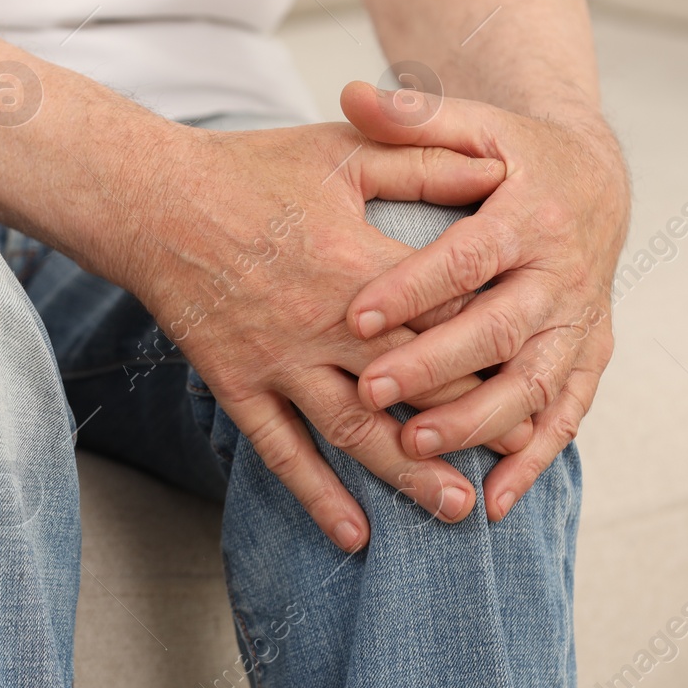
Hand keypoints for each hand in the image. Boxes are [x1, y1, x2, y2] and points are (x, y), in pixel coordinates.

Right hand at [120, 120, 517, 551]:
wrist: (151, 201)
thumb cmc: (252, 168)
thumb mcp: (345, 152)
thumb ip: (424, 160)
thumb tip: (497, 170)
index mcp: (359, 266)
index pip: (446, 319)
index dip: (496, 349)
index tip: (536, 375)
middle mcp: (324, 326)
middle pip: (413, 388)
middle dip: (471, 426)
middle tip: (518, 458)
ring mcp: (279, 363)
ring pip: (355, 433)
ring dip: (407, 475)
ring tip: (455, 510)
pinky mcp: (239, 386)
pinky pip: (282, 452)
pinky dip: (318, 496)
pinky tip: (354, 535)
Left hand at [339, 81, 629, 522]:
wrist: (596, 179)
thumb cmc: (513, 153)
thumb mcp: (472, 122)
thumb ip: (412, 115)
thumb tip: (348, 94)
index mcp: (530, 213)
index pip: (467, 256)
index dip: (414, 287)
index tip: (356, 315)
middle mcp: (562, 272)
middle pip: (499, 328)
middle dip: (437, 365)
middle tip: (372, 392)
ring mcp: (580, 320)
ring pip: (535, 382)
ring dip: (481, 421)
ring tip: (419, 446)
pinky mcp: (589, 353)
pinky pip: (568, 413)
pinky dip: (536, 459)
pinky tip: (495, 500)